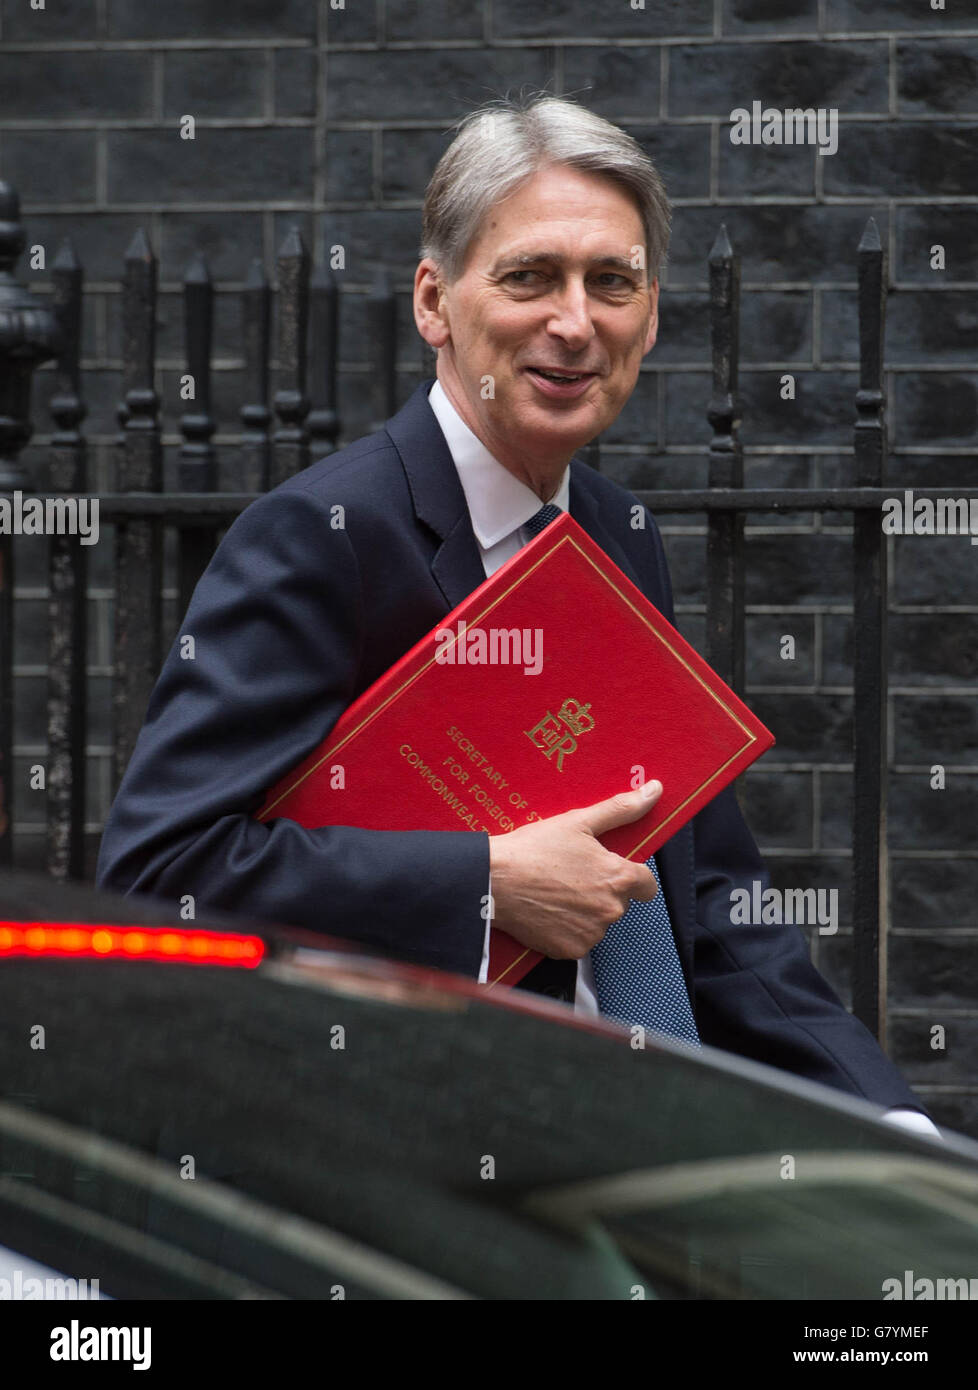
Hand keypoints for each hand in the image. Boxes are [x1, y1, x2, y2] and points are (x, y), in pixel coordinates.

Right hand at [487, 780, 662, 959]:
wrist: (493, 881)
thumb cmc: (532, 851)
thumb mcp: (579, 822)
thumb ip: (622, 809)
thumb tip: (652, 792)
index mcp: (618, 878)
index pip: (647, 885)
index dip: (632, 875)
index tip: (611, 870)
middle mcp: (610, 909)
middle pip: (618, 901)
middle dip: (601, 890)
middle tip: (571, 875)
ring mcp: (591, 933)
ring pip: (597, 921)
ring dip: (584, 910)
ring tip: (556, 891)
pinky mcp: (570, 950)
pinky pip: (577, 939)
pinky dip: (566, 928)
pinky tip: (548, 910)